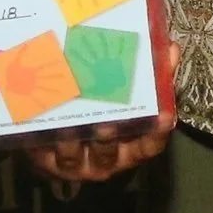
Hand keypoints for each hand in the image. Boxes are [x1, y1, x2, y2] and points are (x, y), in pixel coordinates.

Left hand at [26, 44, 178, 182]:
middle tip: (107, 122)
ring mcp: (76, 163)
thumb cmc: (102, 109)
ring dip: (71, 142)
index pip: (150, 145)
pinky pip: (45, 154)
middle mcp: (105, 159)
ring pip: (74, 157)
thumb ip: (149, 75)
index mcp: (129, 146)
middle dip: (108, 138)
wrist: (57, 129)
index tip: (163, 115)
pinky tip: (42, 125)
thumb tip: (171, 49)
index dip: (157, 133)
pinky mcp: (47, 162)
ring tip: (67, 125)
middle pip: (109, 152)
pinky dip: (44, 141)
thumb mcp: (127, 94)